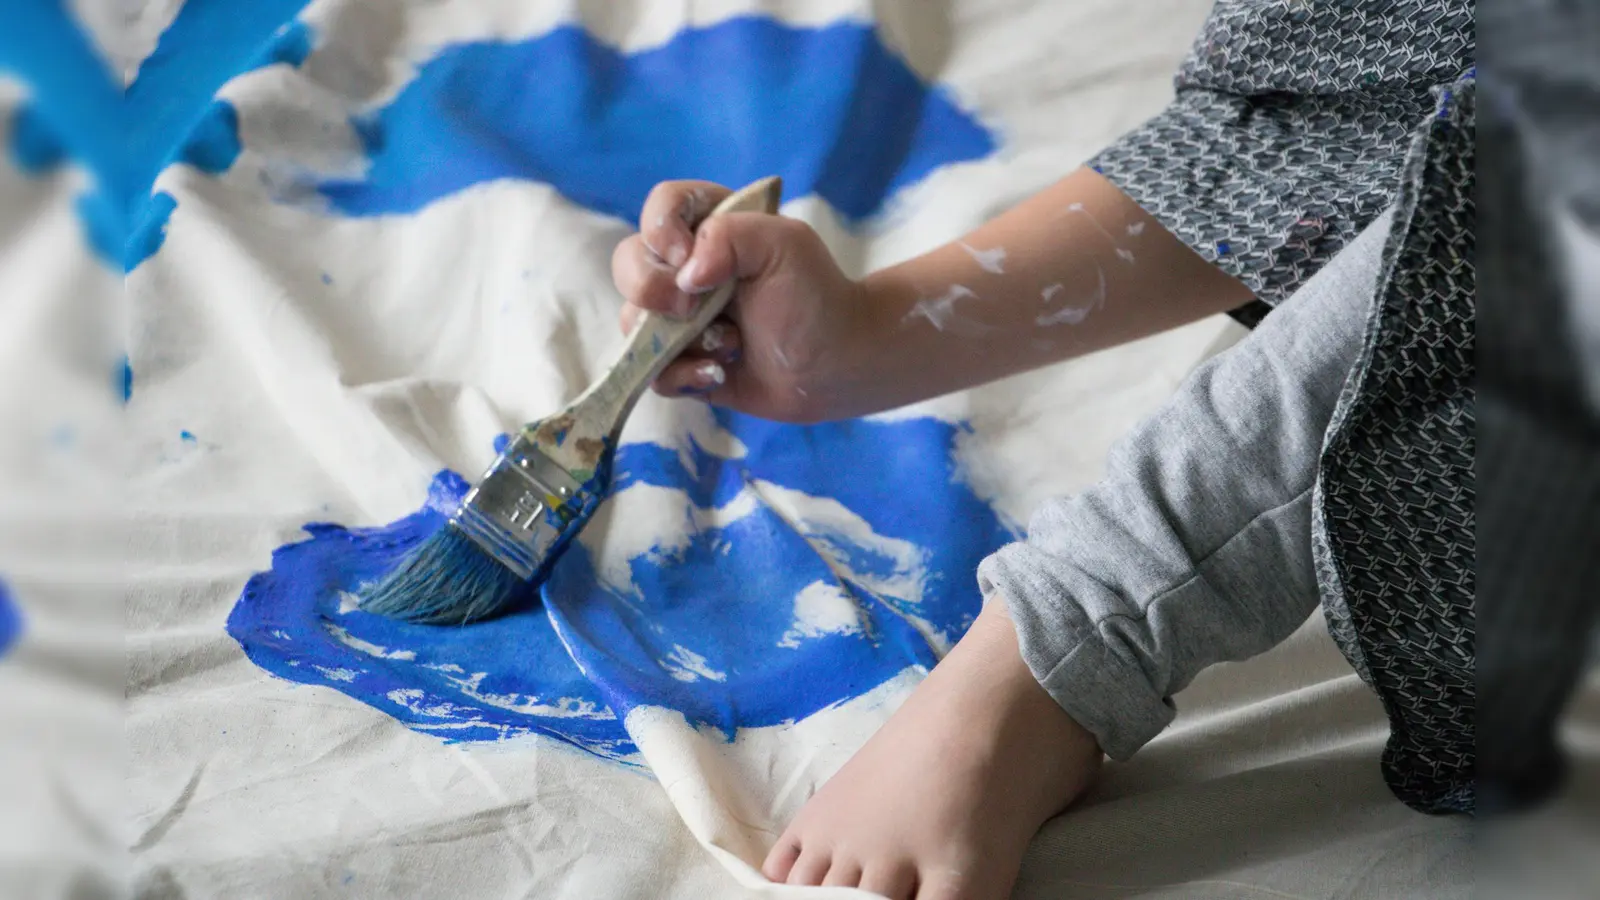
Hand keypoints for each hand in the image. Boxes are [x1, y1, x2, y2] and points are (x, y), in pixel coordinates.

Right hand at [611, 180, 872, 422]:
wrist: (835, 365)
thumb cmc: (816, 298)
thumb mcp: (785, 246)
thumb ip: (731, 236)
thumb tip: (685, 274)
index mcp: (712, 226)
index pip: (661, 207)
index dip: (661, 230)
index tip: (687, 258)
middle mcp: (687, 268)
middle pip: (629, 263)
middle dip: (654, 291)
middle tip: (694, 309)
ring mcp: (679, 317)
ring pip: (633, 321)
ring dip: (679, 340)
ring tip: (730, 346)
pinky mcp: (681, 361)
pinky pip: (650, 370)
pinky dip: (682, 376)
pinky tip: (719, 375)